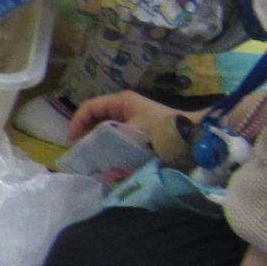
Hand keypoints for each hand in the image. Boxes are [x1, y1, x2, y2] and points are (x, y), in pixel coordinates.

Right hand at [68, 90, 199, 163]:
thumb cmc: (162, 132)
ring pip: (108, 130)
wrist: (195, 137)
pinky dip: (113, 149)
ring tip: (94, 160)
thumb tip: (93, 164)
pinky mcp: (143, 133)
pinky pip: (120, 139)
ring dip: (100, 144)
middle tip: (81, 153)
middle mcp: (127, 108)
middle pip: (98, 119)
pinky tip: (113, 161)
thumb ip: (110, 147)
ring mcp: (136, 120)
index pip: (90, 107)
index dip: (77, 122)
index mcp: (122, 101)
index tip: (72, 142)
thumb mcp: (131, 135)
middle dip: (87, 135)